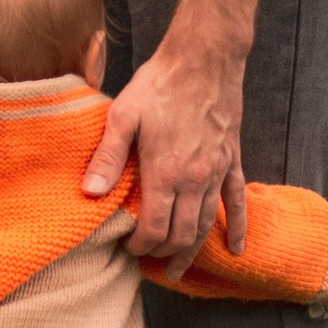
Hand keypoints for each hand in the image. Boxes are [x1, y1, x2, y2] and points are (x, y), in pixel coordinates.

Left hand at [84, 0, 264, 278]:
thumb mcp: (123, 116)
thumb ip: (107, 157)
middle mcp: (195, 179)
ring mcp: (216, 172)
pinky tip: (237, 249)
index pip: (155, 228)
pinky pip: (237, 202)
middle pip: (182, 234)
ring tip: (176, 268)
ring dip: (191, 250)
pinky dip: (237, 228)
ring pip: (206, 225)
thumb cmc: (159, 84)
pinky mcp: (231, 160)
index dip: (140, 246)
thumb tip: (90, 193)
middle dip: (162, 253)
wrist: (203, 58)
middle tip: (147, 261)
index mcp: (166, 172)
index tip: (127, 249)